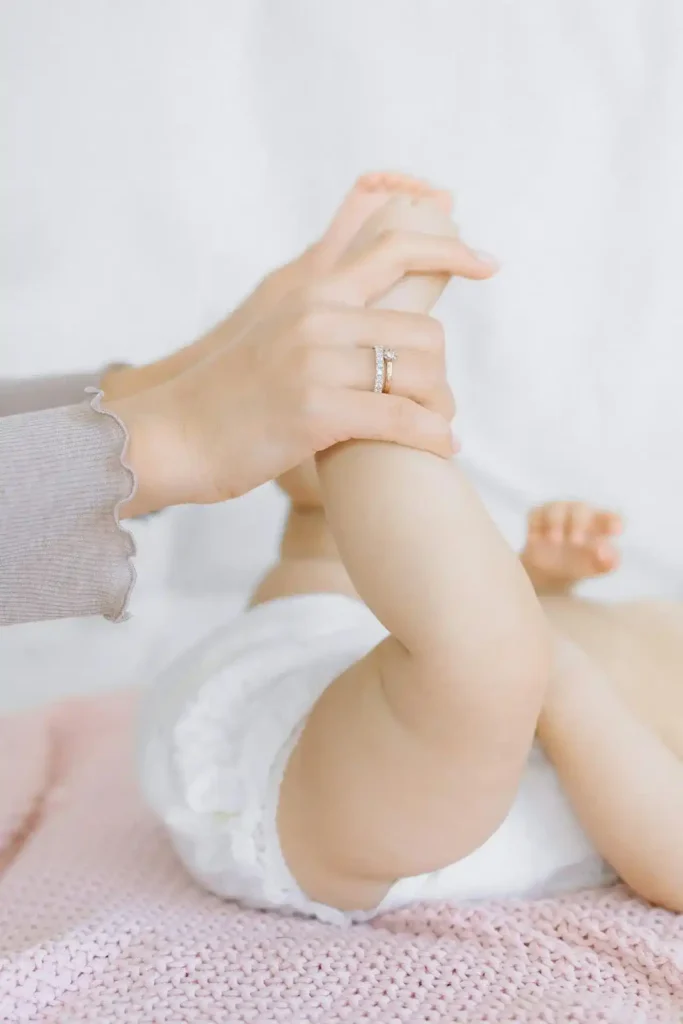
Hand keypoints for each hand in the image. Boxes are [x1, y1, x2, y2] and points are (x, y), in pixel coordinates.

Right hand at [110, 228, 494, 514]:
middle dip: (442, 374)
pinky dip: (433, 438)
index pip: (395, 251)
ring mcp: (316, 363)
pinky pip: (403, 420)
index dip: (451, 250)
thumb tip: (370, 314)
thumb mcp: (273, 333)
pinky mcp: (317, 412)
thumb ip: (322, 316)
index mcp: (309, 291)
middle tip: (440, 404)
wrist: (176, 436)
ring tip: (436, 431)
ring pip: (420, 377)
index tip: (489, 264)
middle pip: (424, 333)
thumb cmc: (230, 396)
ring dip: (441, 410)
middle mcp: (317, 316)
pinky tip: (444, 451)